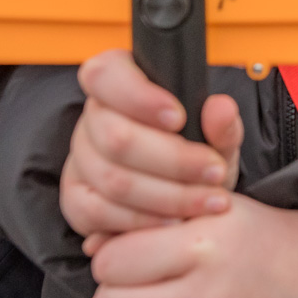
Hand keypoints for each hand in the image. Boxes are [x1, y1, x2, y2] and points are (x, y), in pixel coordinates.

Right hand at [60, 50, 242, 251]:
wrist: (184, 195)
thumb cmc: (195, 155)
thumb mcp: (217, 138)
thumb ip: (222, 124)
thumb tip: (220, 108)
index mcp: (117, 81)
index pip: (105, 76)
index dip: (139, 97)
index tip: (179, 118)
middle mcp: (92, 117)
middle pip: (116, 137)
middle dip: (173, 160)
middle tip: (214, 172)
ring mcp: (80, 159)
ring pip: (111, 179)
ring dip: (167, 196)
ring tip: (207, 201)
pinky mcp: (75, 199)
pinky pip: (98, 213)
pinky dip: (142, 222)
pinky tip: (174, 221)